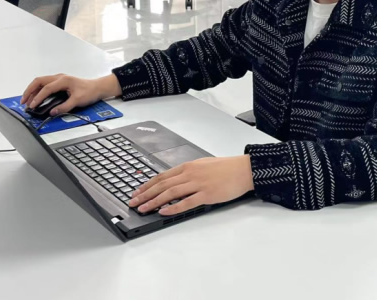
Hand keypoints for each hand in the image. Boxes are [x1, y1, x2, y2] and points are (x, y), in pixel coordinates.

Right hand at [20, 73, 121, 115]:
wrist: (98, 87)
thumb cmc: (90, 91)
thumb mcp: (78, 100)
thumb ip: (65, 107)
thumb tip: (53, 112)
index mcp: (63, 80)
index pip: (46, 88)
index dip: (38, 97)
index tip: (32, 105)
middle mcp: (59, 77)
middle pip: (39, 81)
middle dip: (29, 90)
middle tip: (23, 101)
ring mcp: (59, 79)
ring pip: (41, 82)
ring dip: (32, 90)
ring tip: (27, 101)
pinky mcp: (60, 82)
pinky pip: (45, 84)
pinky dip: (38, 90)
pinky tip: (36, 97)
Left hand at [128, 156, 253, 215]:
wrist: (243, 169)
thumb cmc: (225, 168)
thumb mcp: (203, 165)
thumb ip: (188, 173)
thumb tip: (174, 182)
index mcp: (188, 166)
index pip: (162, 176)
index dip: (147, 185)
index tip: (137, 192)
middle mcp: (190, 174)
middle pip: (163, 185)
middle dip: (145, 194)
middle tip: (133, 203)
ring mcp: (198, 184)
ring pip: (171, 193)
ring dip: (154, 202)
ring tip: (144, 209)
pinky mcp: (207, 194)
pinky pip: (186, 202)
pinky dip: (173, 207)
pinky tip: (164, 211)